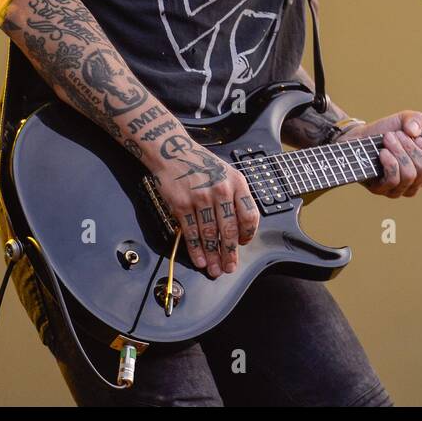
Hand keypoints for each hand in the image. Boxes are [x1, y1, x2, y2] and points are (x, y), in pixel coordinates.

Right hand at [151, 136, 259, 278]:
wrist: (172, 151)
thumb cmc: (201, 164)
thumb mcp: (226, 173)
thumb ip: (235, 197)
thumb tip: (239, 229)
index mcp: (237, 183)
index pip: (249, 215)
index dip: (248, 234)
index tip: (243, 243)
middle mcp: (221, 190)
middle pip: (229, 230)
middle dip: (229, 254)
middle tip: (229, 268)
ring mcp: (201, 197)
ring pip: (209, 234)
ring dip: (213, 256)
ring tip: (214, 270)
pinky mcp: (181, 204)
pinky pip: (191, 232)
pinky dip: (196, 249)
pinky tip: (200, 260)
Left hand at [341, 111, 421, 196]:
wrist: (359, 137)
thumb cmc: (385, 131)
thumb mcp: (404, 120)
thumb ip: (417, 119)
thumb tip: (415, 132)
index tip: (417, 137)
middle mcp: (415, 183)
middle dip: (411, 147)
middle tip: (398, 135)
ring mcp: (398, 189)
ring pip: (409, 174)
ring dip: (399, 151)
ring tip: (388, 139)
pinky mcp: (381, 190)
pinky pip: (393, 179)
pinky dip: (389, 162)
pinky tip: (383, 152)